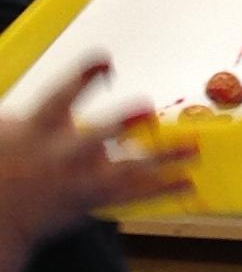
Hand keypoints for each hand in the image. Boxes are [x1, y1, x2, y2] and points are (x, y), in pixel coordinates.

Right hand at [0, 60, 197, 271]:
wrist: (5, 212)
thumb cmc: (10, 160)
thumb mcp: (11, 128)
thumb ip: (46, 109)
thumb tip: (78, 79)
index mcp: (37, 129)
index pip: (59, 99)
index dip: (81, 79)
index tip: (104, 59)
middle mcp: (62, 156)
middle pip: (92, 140)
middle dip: (117, 125)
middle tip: (146, 108)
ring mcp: (82, 181)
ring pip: (126, 171)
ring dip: (161, 158)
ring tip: (192, 147)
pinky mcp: (97, 201)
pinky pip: (135, 196)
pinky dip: (163, 188)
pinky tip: (190, 181)